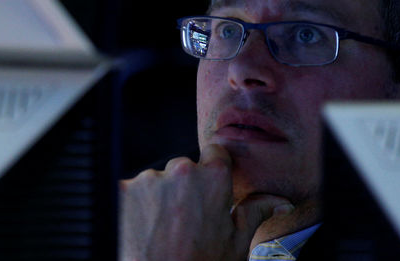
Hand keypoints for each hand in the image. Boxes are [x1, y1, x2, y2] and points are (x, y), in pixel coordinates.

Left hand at [119, 144, 292, 260]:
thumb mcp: (235, 245)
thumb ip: (255, 213)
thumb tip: (279, 202)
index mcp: (212, 178)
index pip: (215, 154)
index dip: (212, 171)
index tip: (207, 187)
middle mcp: (179, 170)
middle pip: (180, 169)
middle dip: (181, 190)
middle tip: (181, 223)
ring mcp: (147, 179)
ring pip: (152, 182)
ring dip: (154, 200)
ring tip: (159, 232)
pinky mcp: (120, 190)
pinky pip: (127, 192)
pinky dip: (131, 209)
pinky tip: (140, 231)